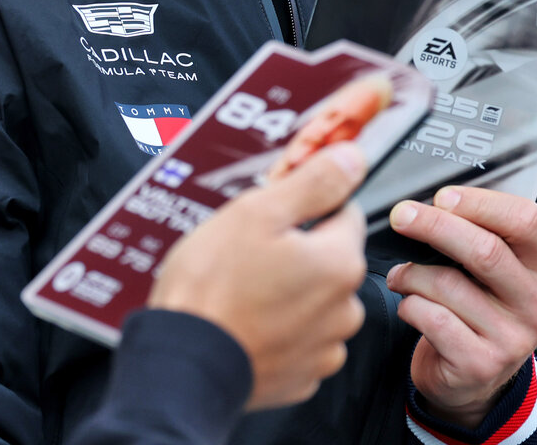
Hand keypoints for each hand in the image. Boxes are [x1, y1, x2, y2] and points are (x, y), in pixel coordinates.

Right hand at [149, 142, 368, 410]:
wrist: (184, 363)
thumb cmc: (211, 287)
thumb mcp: (256, 213)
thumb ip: (313, 184)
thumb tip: (352, 158)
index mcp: (339, 263)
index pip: (343, 213)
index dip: (304, 208)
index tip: (271, 218)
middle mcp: (344, 310)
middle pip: (329, 260)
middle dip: (296, 253)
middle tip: (246, 255)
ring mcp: (324, 349)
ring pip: (314, 302)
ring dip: (289, 293)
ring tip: (241, 293)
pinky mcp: (301, 378)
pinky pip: (298, 341)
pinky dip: (278, 331)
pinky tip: (245, 323)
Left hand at [385, 187, 536, 425]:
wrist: (473, 374)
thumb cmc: (479, 302)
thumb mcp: (495, 267)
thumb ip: (481, 230)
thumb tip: (436, 195)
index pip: (527, 220)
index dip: (479, 202)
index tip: (441, 196)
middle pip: (486, 250)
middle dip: (434, 226)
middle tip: (402, 215)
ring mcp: (515, 339)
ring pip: (449, 285)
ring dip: (412, 273)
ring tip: (402, 275)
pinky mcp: (482, 364)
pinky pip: (433, 318)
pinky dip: (410, 305)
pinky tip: (410, 304)